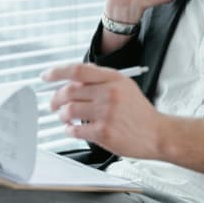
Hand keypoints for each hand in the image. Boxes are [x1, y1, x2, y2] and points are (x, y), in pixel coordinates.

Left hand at [43, 63, 162, 158]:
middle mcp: (109, 93)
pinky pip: (75, 130)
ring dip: (62, 115)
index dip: (57, 72)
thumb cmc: (139, 111)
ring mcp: (106, 113)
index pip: (77, 70)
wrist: (158, 134)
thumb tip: (78, 72)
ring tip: (65, 117)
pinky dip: (69, 130)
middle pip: (69, 91)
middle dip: (55, 98)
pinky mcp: (104, 132)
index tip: (46, 76)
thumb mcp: (125, 85)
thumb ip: (102, 77)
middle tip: (53, 104)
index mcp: (113, 79)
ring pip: (69, 110)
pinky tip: (73, 129)